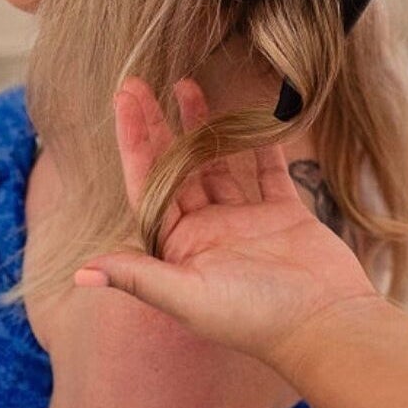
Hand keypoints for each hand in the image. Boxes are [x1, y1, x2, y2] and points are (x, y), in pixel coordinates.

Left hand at [73, 78, 384, 369]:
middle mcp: (207, 232)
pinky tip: (248, 111)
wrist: (325, 325)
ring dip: (202, 127)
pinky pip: (266, 170)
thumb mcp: (188, 298)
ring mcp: (245, 221)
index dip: (134, 141)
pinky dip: (259, 142)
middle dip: (159, 126)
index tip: (125, 99)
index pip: (147, 185)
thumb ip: (139, 277)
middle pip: (176, 168)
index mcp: (177, 249)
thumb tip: (82, 272)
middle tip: (142, 83)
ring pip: (217, 163)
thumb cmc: (253, 318)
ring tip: (187, 85)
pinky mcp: (284, 214)